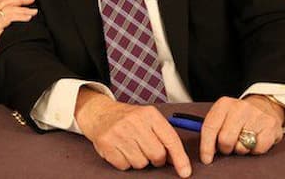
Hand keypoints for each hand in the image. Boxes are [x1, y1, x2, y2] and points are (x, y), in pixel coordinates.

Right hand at [75, 88, 191, 177]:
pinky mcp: (106, 143)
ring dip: (139, 160)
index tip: (185, 172)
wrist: (99, 112)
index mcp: (149, 114)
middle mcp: (134, 121)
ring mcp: (119, 132)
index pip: (170, 139)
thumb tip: (176, 160)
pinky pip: (124, 166)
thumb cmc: (128, 119)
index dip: (180, 158)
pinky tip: (121, 150)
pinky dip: (125, 162)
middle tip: (148, 151)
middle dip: (156, 159)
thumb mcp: (148, 119)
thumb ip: (163, 136)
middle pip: (157, 155)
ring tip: (132, 147)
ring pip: (140, 163)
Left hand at [199, 95, 283, 164]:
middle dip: (225, 148)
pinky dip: (255, 150)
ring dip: (240, 149)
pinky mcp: (270, 125)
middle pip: (225, 140)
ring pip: (242, 147)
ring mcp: (256, 115)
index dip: (206, 146)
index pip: (210, 127)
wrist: (264, 107)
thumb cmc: (238, 116)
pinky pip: (258, 149)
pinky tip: (255, 140)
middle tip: (229, 146)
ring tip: (243, 140)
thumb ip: (212, 130)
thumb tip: (206, 151)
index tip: (206, 159)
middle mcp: (239, 107)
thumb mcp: (222, 116)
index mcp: (224, 104)